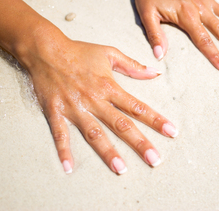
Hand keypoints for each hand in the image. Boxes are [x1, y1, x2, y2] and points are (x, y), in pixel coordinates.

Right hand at [27, 37, 177, 173]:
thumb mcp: (109, 54)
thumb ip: (132, 66)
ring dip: (108, 151)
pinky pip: (60, 134)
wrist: (46, 49)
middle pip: (121, 125)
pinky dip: (63, 150)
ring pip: (94, 133)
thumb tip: (155, 73)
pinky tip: (69, 167)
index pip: (137, 107)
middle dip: (139, 143)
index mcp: (109, 87)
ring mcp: (75, 107)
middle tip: (155, 160)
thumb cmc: (79, 51)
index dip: (156, 120)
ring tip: (121, 169)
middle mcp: (94, 100)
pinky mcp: (55, 111)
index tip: (172, 132)